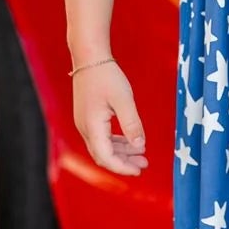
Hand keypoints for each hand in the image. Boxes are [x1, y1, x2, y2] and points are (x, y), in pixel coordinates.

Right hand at [73, 60, 147, 176]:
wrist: (89, 58)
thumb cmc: (106, 76)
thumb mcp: (124, 100)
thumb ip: (132, 124)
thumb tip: (139, 146)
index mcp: (92, 127)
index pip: (106, 157)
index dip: (122, 167)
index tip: (139, 170)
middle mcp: (85, 128)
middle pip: (103, 156)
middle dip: (123, 162)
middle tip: (144, 164)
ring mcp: (84, 123)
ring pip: (102, 147)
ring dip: (121, 152)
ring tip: (141, 154)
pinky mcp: (87, 118)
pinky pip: (101, 138)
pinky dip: (115, 142)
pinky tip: (130, 141)